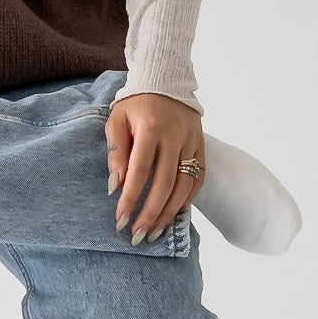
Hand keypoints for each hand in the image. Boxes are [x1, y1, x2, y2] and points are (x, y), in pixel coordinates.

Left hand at [104, 92, 204, 243]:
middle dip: (150, 213)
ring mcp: (192, 143)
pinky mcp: (201, 147)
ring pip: (184, 186)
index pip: (140, 171)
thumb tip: (115, 186)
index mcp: (151, 127)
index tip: (120, 220)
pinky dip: (186, 200)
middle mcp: (175, 136)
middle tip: (138, 235)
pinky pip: (197, 180)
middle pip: (165, 184)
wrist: (165, 83)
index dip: (131, 198)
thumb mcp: (116, 120)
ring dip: (169, 213)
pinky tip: (172, 215)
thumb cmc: (135, 105)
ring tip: (154, 233)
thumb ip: (115, 152)